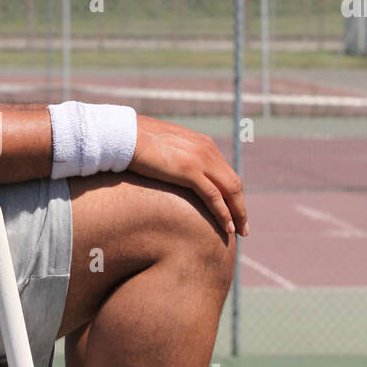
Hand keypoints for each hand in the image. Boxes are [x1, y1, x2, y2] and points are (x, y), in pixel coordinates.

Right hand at [128, 114, 247, 236]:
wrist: (123, 135)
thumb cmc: (135, 142)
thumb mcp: (163, 148)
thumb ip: (174, 158)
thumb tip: (169, 171)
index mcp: (203, 144)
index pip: (225, 172)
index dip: (231, 193)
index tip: (234, 210)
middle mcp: (207, 150)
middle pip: (233, 182)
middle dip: (240, 206)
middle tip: (243, 226)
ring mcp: (200, 159)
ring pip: (230, 190)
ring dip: (238, 213)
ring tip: (239, 232)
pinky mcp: (189, 171)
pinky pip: (214, 196)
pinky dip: (223, 213)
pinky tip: (227, 227)